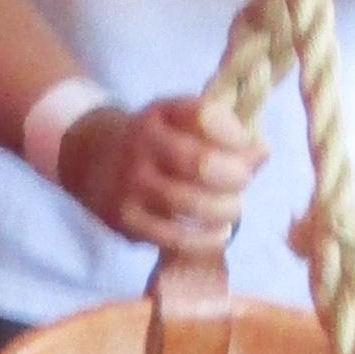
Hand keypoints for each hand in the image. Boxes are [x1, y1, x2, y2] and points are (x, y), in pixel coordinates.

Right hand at [66, 91, 260, 250]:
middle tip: (243, 180)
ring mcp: (131, 184)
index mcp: (160, 114)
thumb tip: (263, 151)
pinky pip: (174, 238)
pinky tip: (220, 233)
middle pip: (200, 163)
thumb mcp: (180, 121)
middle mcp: (142, 146)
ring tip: (234, 209)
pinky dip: (206, 239)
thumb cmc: (155, 140)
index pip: (203, 115)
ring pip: (190, 203)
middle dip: (235, 176)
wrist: (91, 158)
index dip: (235, 132)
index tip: (250, 144)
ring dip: (225, 209)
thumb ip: (224, 131)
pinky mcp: (126, 220)